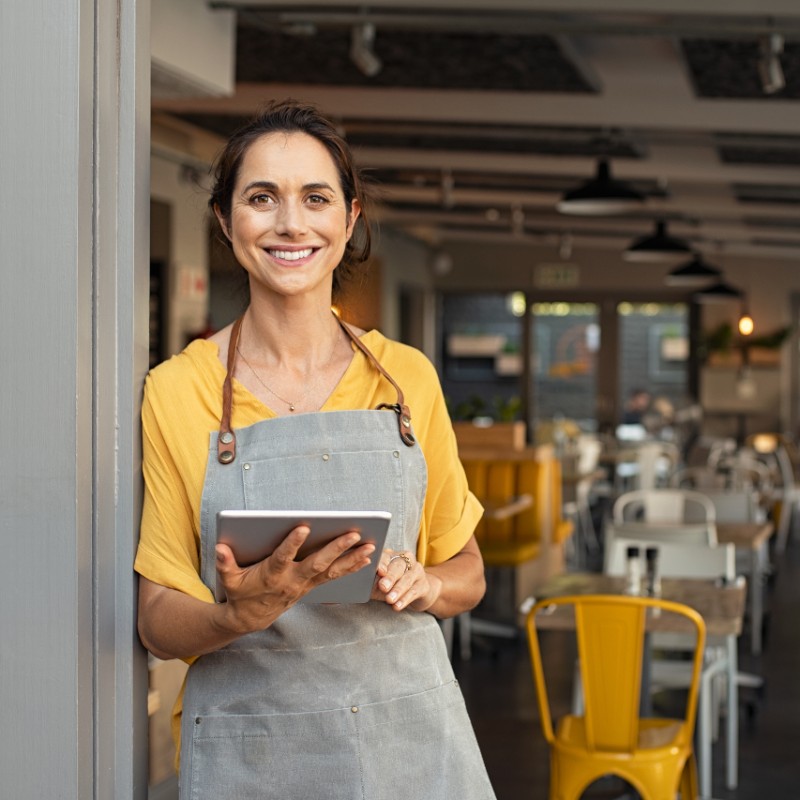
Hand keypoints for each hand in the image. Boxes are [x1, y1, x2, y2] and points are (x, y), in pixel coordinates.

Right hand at [215, 525, 375, 632]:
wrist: (251, 618)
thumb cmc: (240, 592)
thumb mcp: (229, 579)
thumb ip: (225, 563)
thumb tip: (220, 548)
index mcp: (272, 575)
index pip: (283, 557)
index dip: (292, 544)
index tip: (303, 527)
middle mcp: (292, 580)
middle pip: (317, 563)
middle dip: (336, 548)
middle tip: (353, 533)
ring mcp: (305, 584)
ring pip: (332, 570)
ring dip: (352, 558)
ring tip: (370, 546)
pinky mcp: (312, 586)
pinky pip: (335, 576)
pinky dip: (351, 567)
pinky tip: (366, 557)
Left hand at [373, 548, 441, 611]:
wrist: (414, 593)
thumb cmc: (390, 585)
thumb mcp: (378, 581)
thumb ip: (371, 579)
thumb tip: (360, 581)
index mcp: (392, 555)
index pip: (386, 556)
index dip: (382, 563)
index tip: (379, 571)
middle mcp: (406, 559)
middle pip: (398, 566)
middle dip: (390, 577)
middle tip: (383, 587)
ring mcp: (417, 571)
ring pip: (407, 579)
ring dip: (398, 590)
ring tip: (389, 600)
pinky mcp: (424, 585)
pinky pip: (414, 591)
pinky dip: (405, 599)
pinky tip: (397, 606)